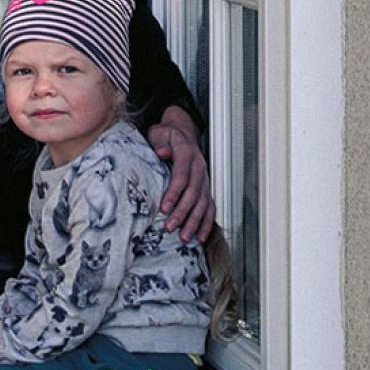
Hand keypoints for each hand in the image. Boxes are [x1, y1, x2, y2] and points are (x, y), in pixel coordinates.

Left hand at [148, 106, 215, 241]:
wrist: (182, 132)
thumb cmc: (166, 135)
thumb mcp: (159, 133)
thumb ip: (160, 143)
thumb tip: (161, 152)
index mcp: (187, 154)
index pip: (181, 177)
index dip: (173, 193)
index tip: (163, 208)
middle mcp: (199, 168)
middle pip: (193, 194)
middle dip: (182, 212)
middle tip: (170, 227)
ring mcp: (205, 179)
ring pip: (203, 203)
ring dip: (194, 222)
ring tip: (185, 237)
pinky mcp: (206, 187)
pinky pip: (210, 207)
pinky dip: (206, 223)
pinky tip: (200, 236)